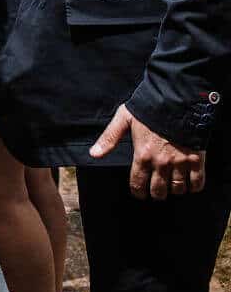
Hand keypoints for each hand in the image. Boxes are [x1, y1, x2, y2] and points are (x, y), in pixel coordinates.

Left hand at [90, 103, 206, 198]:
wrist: (176, 98)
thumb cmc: (149, 107)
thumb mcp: (124, 119)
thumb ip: (109, 138)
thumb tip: (94, 154)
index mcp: (142, 155)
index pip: (138, 185)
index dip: (138, 192)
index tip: (140, 192)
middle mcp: (161, 163)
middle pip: (158, 192)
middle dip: (156, 193)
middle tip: (156, 188)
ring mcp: (180, 162)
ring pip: (177, 189)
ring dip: (174, 189)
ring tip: (172, 184)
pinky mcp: (196, 159)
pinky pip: (197, 183)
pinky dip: (194, 186)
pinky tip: (189, 182)